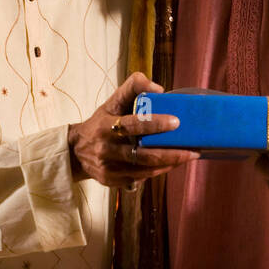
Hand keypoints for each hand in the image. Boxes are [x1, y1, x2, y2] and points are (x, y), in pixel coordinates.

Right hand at [69, 72, 199, 187]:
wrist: (75, 151)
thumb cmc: (101, 122)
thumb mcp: (112, 101)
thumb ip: (133, 87)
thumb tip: (159, 90)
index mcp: (106, 126)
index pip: (131, 125)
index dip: (154, 124)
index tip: (177, 122)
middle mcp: (106, 149)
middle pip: (142, 155)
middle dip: (170, 153)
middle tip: (193, 149)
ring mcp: (108, 167)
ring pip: (144, 169)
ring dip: (169, 164)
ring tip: (189, 156)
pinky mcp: (111, 181)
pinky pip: (140, 178)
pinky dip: (158, 171)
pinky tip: (173, 164)